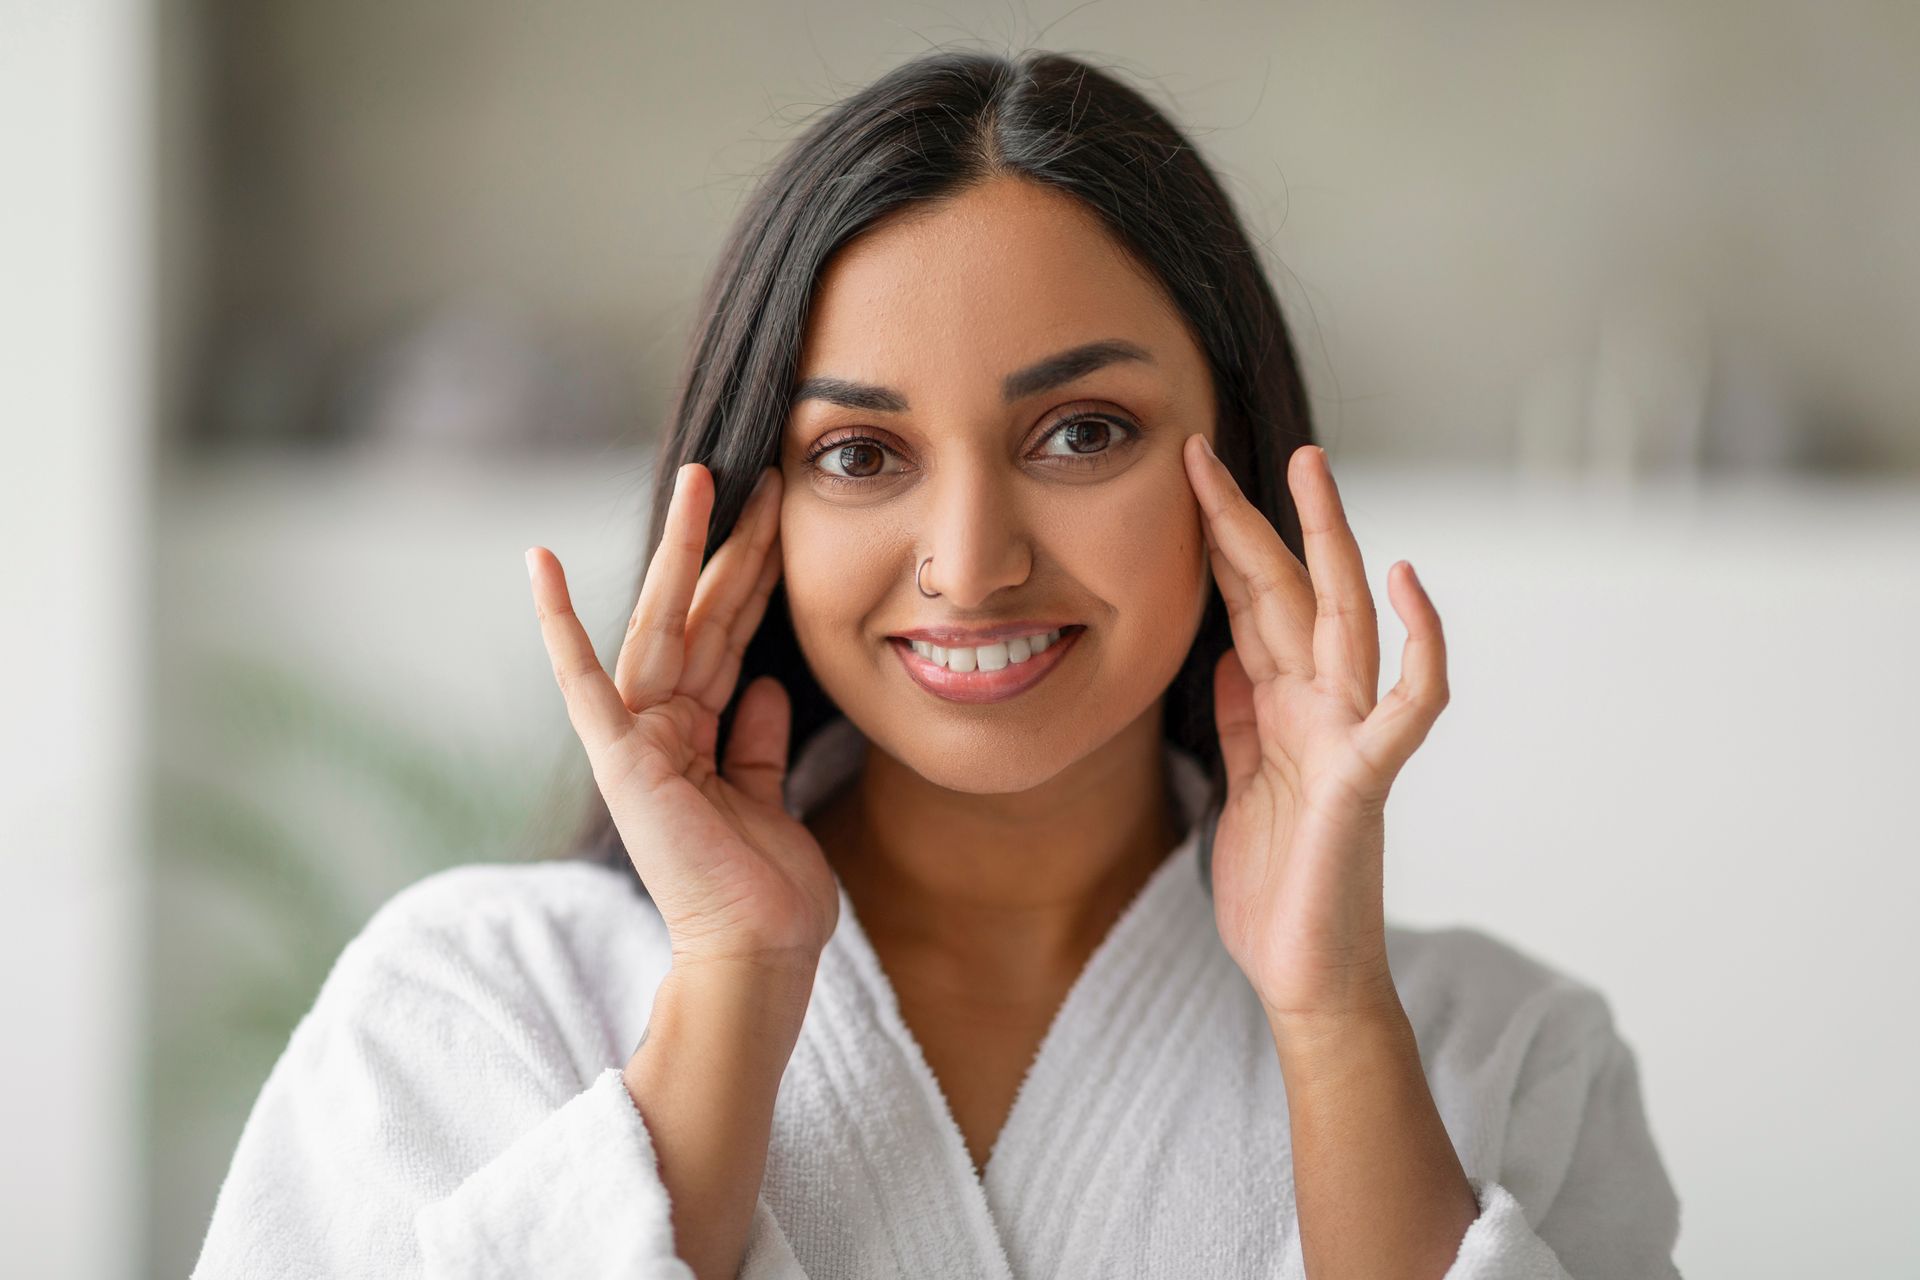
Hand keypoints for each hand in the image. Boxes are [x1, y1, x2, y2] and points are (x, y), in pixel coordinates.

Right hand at [526, 462, 837, 973]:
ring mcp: (639, 740)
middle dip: (732, 543)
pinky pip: (585, 683)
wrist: (759, 959)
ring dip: (683, 551)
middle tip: (759, 471)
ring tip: (698, 478)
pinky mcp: (622, 760)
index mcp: (700, 737)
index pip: (730, 637)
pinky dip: (559, 626)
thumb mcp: (771, 801)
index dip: (754, 575)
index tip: (780, 515)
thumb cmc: (769, 894)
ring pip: (666, 626)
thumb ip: (759, 743)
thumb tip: (769, 688)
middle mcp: (666, 728)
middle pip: (703, 616)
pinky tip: (536, 564)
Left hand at [1183, 435, 1449, 1027]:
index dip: (1219, 543)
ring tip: (1311, 472)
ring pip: (1344, 621)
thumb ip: (1241, 718)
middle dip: (1257, 519)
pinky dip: (1418, 641)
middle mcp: (1319, 708)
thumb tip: (1228, 657)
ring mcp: (1347, 736)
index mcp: (1282, 709)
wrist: (1302, 978)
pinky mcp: (1366, 779)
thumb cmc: (1278, 889)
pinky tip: (1407, 582)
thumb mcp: (1240, 784)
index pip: (1249, 607)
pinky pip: (1408, 702)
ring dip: (1330, 543)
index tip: (1184, 483)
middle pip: (1289, 593)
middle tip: (1218, 448)